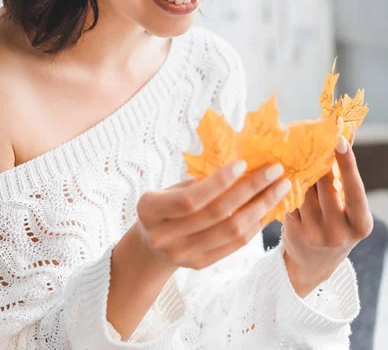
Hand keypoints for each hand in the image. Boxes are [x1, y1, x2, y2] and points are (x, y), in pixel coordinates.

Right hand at [135, 159, 291, 270]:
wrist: (151, 245)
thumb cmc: (166, 204)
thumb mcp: (172, 188)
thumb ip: (200, 182)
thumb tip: (243, 167)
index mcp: (150, 210)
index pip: (190, 198)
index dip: (218, 182)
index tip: (244, 163)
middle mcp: (163, 236)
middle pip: (216, 214)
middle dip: (250, 189)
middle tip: (275, 171)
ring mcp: (182, 254)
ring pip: (231, 231)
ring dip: (260, 207)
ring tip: (280, 189)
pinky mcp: (199, 265)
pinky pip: (234, 245)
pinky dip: (254, 225)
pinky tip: (267, 209)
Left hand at [281, 132, 373, 296]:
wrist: (313, 264)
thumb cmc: (337, 226)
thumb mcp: (350, 208)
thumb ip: (347, 176)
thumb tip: (345, 134)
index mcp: (360, 225)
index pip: (354, 189)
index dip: (347, 163)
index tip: (339, 139)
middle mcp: (338, 233)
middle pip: (325, 185)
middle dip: (318, 160)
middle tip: (312, 137)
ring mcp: (314, 234)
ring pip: (304, 189)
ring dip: (300, 168)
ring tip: (296, 149)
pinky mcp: (292, 231)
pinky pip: (289, 198)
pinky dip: (287, 182)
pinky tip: (284, 168)